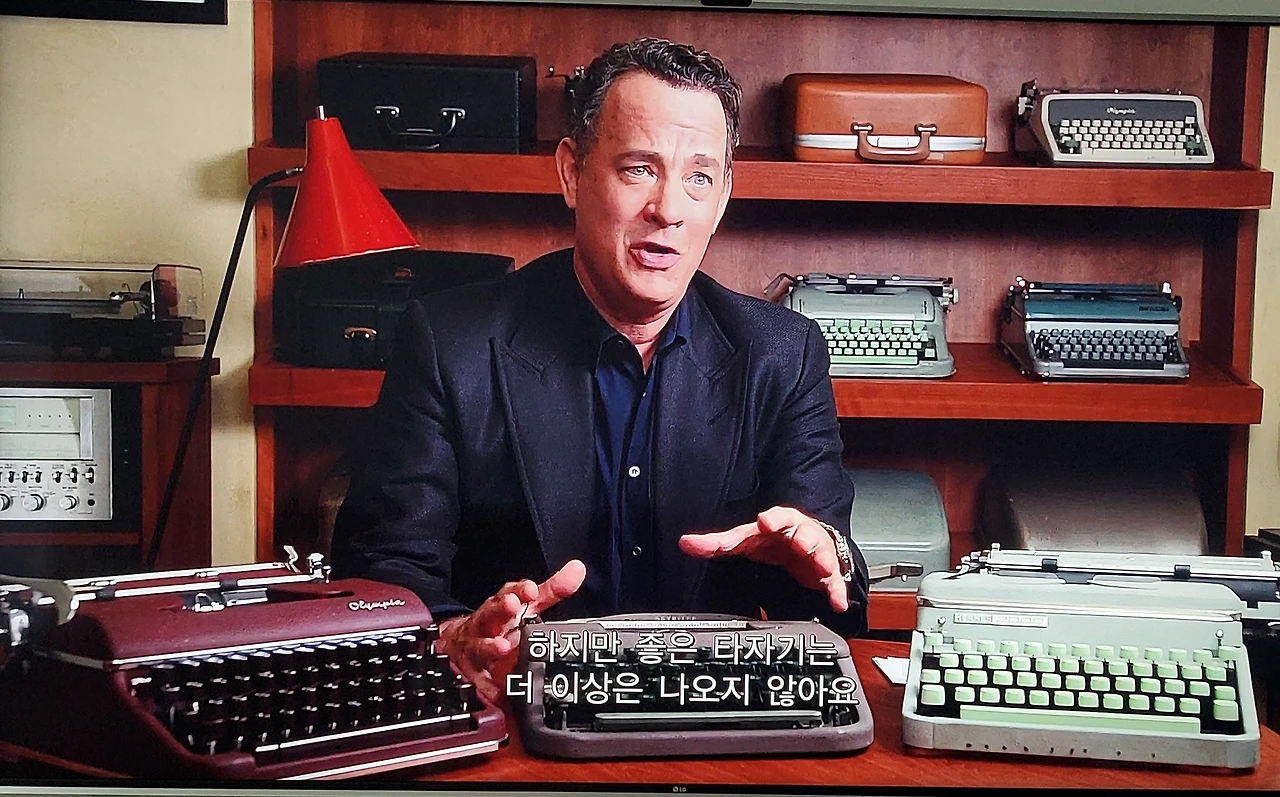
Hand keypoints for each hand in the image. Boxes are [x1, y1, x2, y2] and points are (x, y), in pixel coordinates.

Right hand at [435, 559, 586, 702]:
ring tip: (502, 647)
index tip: (531, 589)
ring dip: (490, 646)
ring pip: (481, 645)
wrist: (459, 643)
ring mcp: (478, 648)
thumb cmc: (500, 622)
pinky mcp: (473, 673)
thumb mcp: (528, 605)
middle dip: (501, 609)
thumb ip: (553, 590)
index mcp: (503, 606)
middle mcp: (488, 623)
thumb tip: (578, 569)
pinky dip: (487, 686)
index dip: (520, 590)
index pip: (511, 592)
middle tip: (512, 605)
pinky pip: (480, 681)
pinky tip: (496, 690)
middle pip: (492, 613)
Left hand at [677, 506, 848, 612]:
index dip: (772, 519)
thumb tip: (685, 543)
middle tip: (803, 543)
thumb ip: (717, 543)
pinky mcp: (824, 573)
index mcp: (778, 524)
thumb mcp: (745, 539)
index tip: (765, 521)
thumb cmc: (771, 538)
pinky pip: (833, 582)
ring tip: (824, 570)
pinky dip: (836, 591)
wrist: (802, 543)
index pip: (775, 517)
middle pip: (803, 533)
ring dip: (823, 561)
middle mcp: (799, 534)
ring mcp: (815, 552)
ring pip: (822, 554)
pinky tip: (837, 602)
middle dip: (804, 538)